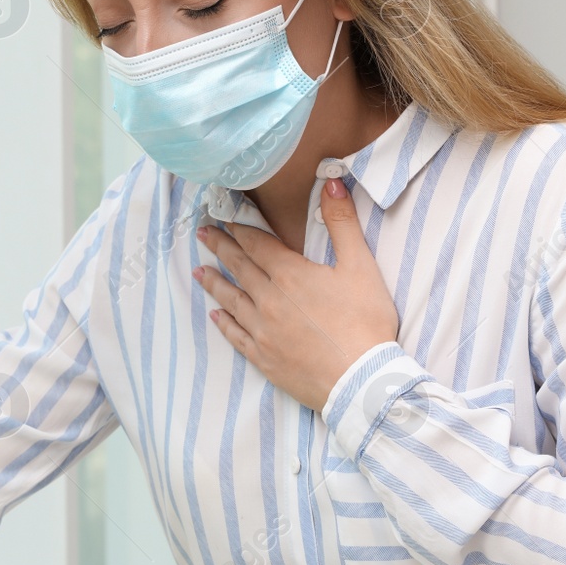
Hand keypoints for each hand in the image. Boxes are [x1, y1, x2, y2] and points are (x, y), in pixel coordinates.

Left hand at [194, 177, 398, 411]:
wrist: (361, 381)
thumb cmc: (365, 322)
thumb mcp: (360, 266)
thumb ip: (342, 223)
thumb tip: (329, 183)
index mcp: (290, 275)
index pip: (258, 245)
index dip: (241, 229)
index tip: (224, 217)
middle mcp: (268, 300)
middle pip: (240, 268)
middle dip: (221, 248)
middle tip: (203, 234)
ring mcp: (263, 331)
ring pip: (232, 300)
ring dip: (215, 284)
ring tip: (200, 271)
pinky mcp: (264, 358)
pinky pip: (236, 336)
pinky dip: (225, 324)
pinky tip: (215, 316)